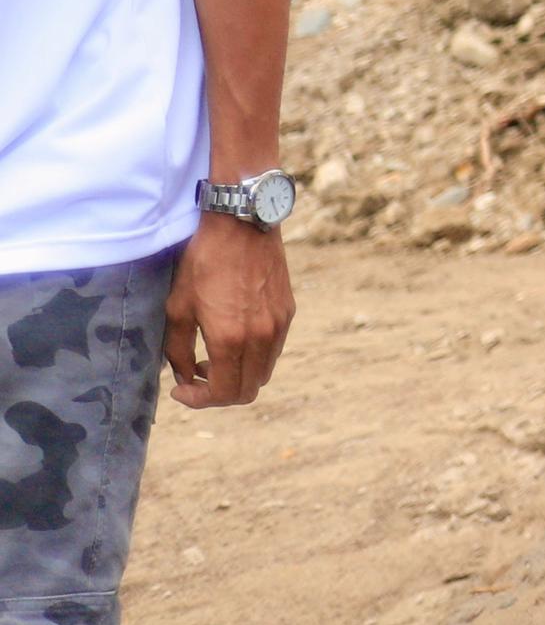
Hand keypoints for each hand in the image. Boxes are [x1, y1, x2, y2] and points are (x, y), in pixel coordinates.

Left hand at [164, 212, 293, 409]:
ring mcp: (279, 324)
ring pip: (264, 372)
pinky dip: (254, 357)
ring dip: (239, 376)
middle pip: (247, 390)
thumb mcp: (178, 307)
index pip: (222, 393)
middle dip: (219, 393)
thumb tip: (184, 375)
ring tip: (214, 359)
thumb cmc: (203, 262)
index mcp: (230, 339)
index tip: (180, 390)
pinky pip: (273, 349)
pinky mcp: (288, 311)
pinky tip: (235, 338)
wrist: (241, 224)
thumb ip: (178, 350)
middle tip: (196, 379)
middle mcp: (261, 337)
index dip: (198, 400)